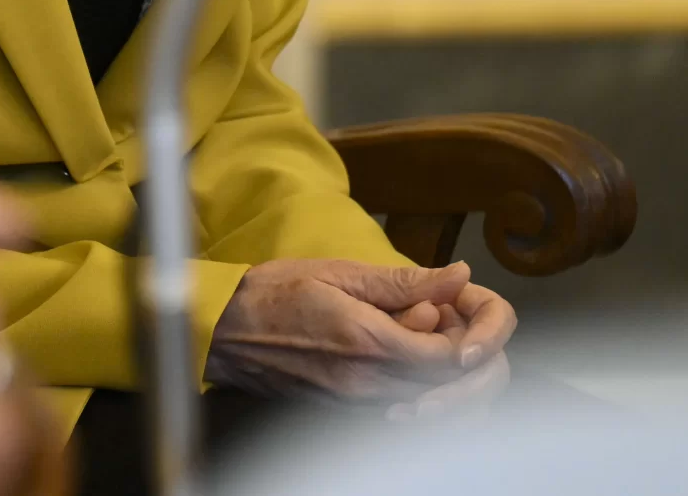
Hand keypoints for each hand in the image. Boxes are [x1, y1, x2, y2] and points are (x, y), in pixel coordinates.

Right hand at [204, 258, 516, 412]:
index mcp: (368, 340)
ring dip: (438, 374)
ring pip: (431, 403)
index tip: (448, 310)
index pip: (452, 356)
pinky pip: (404, 410)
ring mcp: (359, 404)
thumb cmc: (273, 294)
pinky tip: (395, 359)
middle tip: (437, 320)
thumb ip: (402, 281)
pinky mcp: (348, 414)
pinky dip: (416, 389)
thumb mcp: (336, 272)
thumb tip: (458, 276)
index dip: (466, 335)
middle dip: (456, 355)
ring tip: (416, 338)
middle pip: (448, 386)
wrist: (221, 333)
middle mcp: (369, 382)